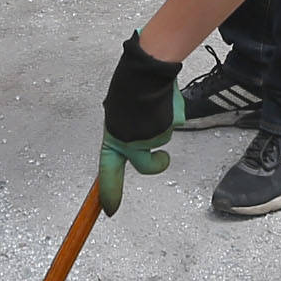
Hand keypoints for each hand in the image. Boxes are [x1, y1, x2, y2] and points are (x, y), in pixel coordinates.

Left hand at [96, 32, 183, 213]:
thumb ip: (126, 126)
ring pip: (162, 138)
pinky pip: (173, 123)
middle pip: (147, 166)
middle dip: (158, 163)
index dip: (110, 191)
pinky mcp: (166, 130)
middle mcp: (128, 142)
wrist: (145, 71)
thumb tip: (135, 130)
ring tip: (156, 102)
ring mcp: (148, 138)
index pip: (107, 171)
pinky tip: (164, 98)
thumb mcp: (120, 110)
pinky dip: (171, 112)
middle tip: (163, 159)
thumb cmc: (129, 84)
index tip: (110, 209)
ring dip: (163, 122)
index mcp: (113, 137)